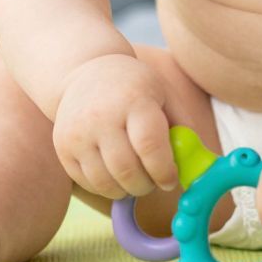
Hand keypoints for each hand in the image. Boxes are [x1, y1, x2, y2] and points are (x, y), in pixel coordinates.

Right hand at [51, 54, 178, 198]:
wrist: (85, 71)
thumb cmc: (134, 86)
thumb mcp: (163, 94)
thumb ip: (183, 128)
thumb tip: (198, 166)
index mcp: (133, 100)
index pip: (150, 146)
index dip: (164, 170)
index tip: (171, 179)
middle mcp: (101, 117)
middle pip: (127, 171)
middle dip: (147, 185)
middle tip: (154, 181)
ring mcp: (78, 134)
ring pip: (106, 183)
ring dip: (127, 190)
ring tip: (136, 178)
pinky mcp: (63, 148)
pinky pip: (88, 183)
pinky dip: (106, 186)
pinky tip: (115, 172)